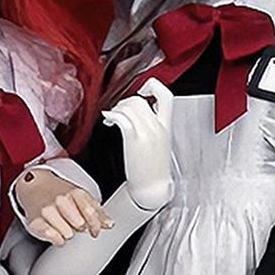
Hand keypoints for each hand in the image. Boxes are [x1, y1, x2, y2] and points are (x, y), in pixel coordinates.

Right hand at [15, 169, 112, 244]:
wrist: (34, 186)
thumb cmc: (60, 193)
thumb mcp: (81, 196)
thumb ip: (96, 211)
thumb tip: (109, 224)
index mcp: (75, 193)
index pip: (90, 212)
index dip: (95, 225)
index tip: (94, 231)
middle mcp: (61, 200)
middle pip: (80, 225)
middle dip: (79, 227)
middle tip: (73, 223)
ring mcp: (48, 210)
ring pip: (68, 234)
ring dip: (67, 233)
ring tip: (62, 225)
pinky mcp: (36, 222)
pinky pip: (54, 238)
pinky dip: (57, 239)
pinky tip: (55, 231)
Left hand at [102, 78, 173, 210]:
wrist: (153, 188)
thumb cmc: (154, 168)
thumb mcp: (160, 142)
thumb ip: (154, 125)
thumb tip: (140, 112)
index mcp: (166, 126)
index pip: (166, 95)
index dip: (154, 86)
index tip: (142, 90)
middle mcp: (157, 127)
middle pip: (139, 100)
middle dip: (125, 102)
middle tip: (119, 111)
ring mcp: (146, 133)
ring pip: (130, 107)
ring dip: (117, 109)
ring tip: (113, 119)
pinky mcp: (134, 141)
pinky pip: (122, 119)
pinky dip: (112, 116)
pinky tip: (108, 121)